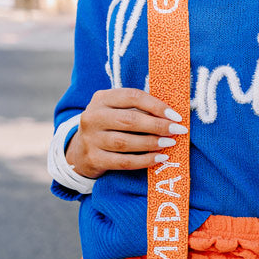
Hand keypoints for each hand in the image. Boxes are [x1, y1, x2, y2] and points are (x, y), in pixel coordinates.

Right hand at [65, 88, 186, 178]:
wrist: (80, 151)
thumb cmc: (108, 126)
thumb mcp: (116, 110)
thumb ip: (138, 109)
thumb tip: (171, 115)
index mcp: (101, 99)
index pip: (132, 97)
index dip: (156, 105)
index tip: (176, 116)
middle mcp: (93, 117)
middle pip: (129, 120)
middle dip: (157, 125)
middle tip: (177, 131)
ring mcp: (91, 139)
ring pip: (125, 142)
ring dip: (151, 143)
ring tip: (169, 143)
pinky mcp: (94, 159)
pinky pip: (123, 161)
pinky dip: (144, 160)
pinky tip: (159, 158)